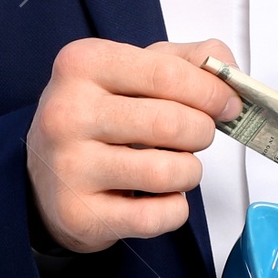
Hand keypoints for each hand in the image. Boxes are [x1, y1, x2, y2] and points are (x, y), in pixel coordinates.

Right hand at [26, 37, 239, 251]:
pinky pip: (157, 216)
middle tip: (196, 136)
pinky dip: (174, 208)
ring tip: (176, 166)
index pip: (167, 73)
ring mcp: (70, 167)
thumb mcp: (134, 70)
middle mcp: (67, 112)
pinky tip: (158, 197)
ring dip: (189, 172)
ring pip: (168, 172)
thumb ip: (188, 60)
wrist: (46, 175)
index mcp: (83, 64)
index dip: (211, 92)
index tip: (227, 104)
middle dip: (202, 132)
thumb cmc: (101, 115)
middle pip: (171, 123)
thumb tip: (230, 78)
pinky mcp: (80, 215)